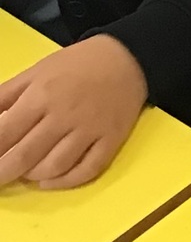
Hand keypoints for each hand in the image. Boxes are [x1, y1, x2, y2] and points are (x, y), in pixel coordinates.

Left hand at [0, 36, 147, 188]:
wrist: (127, 59)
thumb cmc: (76, 65)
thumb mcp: (35, 72)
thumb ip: (5, 96)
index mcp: (41, 95)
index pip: (4, 134)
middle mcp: (64, 116)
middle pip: (24, 156)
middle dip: (3, 173)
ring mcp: (90, 130)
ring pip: (54, 167)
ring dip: (32, 176)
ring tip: (24, 173)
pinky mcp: (111, 140)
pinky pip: (87, 170)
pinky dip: (65, 182)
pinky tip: (50, 181)